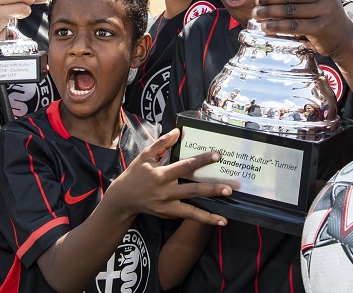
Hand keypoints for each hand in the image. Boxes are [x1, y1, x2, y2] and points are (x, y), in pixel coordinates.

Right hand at [106, 129, 232, 225]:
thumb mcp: (145, 156)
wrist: (123, 199)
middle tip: (229, 188)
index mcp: (161, 174)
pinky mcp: (167, 215)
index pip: (185, 166)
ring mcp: (167, 206)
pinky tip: (216, 221)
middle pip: (193, 190)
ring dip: (209, 214)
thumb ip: (162, 144)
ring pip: (191, 211)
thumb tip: (178, 132)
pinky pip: (187, 217)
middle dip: (212, 190)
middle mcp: (166, 191)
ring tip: (225, 216)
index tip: (217, 156)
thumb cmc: (135, 174)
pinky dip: (201, 220)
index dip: (202, 160)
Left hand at [251, 0, 352, 59]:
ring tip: (257, 14)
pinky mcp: (320, 28)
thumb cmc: (324, 15)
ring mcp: (325, 12)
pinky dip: (277, 26)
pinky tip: (266, 27)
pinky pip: (293, 25)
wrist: (343, 36)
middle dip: (271, 0)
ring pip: (290, 11)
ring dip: (270, 13)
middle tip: (257, 3)